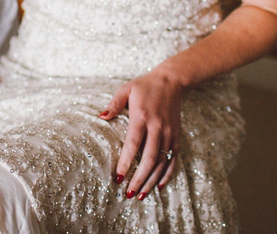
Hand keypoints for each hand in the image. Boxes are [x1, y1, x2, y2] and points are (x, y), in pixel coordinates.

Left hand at [99, 68, 183, 199]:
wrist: (172, 81)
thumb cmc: (145, 86)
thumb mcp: (126, 89)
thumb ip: (113, 104)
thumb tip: (101, 117)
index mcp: (142, 116)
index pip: (133, 144)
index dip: (125, 162)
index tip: (118, 177)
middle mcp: (157, 127)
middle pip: (148, 158)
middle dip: (138, 178)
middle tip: (128, 193)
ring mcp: (168, 133)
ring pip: (161, 162)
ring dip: (151, 180)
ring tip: (140, 195)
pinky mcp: (176, 136)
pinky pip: (173, 159)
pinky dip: (167, 174)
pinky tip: (159, 186)